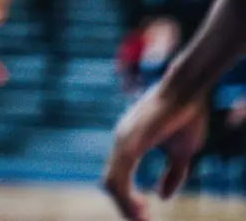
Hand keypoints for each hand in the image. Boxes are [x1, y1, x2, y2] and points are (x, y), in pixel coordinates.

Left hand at [102, 83, 207, 220]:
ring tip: (142, 219)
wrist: (188, 90)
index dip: (128, 200)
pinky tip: (142, 207)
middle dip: (125, 208)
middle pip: (110, 184)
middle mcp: (121, 141)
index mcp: (130, 143)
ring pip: (111, 183)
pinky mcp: (131, 141)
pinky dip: (127, 196)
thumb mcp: (182, 152)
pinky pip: (119, 175)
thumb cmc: (186, 115)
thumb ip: (173, 174)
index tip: (145, 215)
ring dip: (125, 206)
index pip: (118, 178)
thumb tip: (162, 196)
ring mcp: (123, 140)